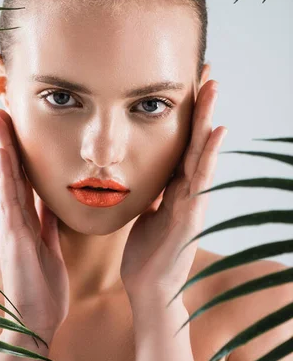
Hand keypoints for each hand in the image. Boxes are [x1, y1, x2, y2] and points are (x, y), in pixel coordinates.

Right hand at [0, 109, 69, 343]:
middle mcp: (17, 219)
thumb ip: (48, 223)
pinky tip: (4, 154)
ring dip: (4, 149)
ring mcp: (13, 227)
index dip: (21, 153)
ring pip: (8, 179)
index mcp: (28, 221)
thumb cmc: (45, 287)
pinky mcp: (14, 237)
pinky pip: (11, 199)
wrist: (38, 320)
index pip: (24, 179)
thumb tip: (51, 201)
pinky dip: (6, 175)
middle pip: (12, 173)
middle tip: (2, 111)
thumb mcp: (50, 247)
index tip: (19, 128)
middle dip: (8, 142)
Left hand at [120, 80, 226, 306]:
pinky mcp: (190, 218)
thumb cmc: (146, 254)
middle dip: (200, 105)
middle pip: (194, 141)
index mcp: (173, 189)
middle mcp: (187, 191)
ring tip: (213, 86)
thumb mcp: (146, 214)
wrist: (148, 291)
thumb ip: (151, 193)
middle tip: (205, 69)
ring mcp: (192, 203)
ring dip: (207, 119)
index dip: (185, 115)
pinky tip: (216, 131)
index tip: (186, 83)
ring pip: (200, 154)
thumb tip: (145, 173)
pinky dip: (208, 156)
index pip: (181, 144)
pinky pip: (199, 181)